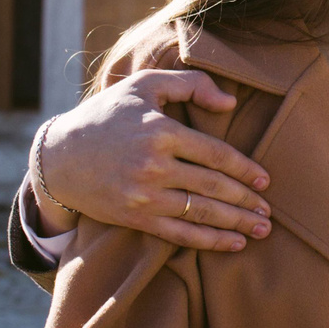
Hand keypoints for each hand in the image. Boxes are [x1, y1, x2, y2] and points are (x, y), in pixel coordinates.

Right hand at [30, 69, 266, 252]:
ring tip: (261, 230)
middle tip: (269, 212)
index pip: (216, 154)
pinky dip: (209, 241)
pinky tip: (232, 243)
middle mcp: (154, 165)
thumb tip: (230, 103)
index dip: (245, 168)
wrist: (59, 156)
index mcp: (161, 131)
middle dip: (246, 201)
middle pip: (213, 186)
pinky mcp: (135, 218)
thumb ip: (190, 84)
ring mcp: (144, 195)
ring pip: (201, 213)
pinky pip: (179, 235)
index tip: (265, 179)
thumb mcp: (145, 85)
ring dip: (236, 224)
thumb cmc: (107, 115)